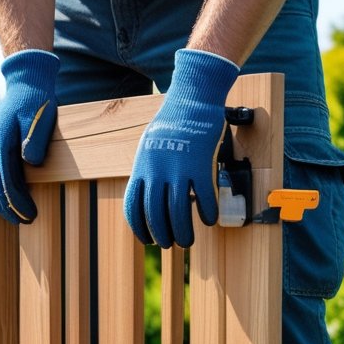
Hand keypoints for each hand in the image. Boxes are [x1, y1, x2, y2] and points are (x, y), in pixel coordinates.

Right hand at [0, 49, 59, 223]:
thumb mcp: (40, 117)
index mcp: (0, 142)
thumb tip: (30, 162)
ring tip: (14, 216)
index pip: (6, 181)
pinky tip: (5, 199)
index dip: (17, 202)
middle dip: (8, 207)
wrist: (26, 82)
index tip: (29, 214)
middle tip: (23, 221)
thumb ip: (35, 140)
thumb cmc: (36, 100)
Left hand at [124, 49, 238, 248]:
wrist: (191, 99)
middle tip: (170, 244)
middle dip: (162, 235)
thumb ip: (148, 171)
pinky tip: (209, 220)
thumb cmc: (171, 122)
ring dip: (183, 232)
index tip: (147, 240)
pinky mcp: (200, 165)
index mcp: (142, 168)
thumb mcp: (149, 146)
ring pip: (179, 212)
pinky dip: (207, 213)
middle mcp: (157, 171)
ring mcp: (178, 169)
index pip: (134, 207)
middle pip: (156, 215)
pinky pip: (204, 198)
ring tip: (187, 241)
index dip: (140, 229)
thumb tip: (150, 193)